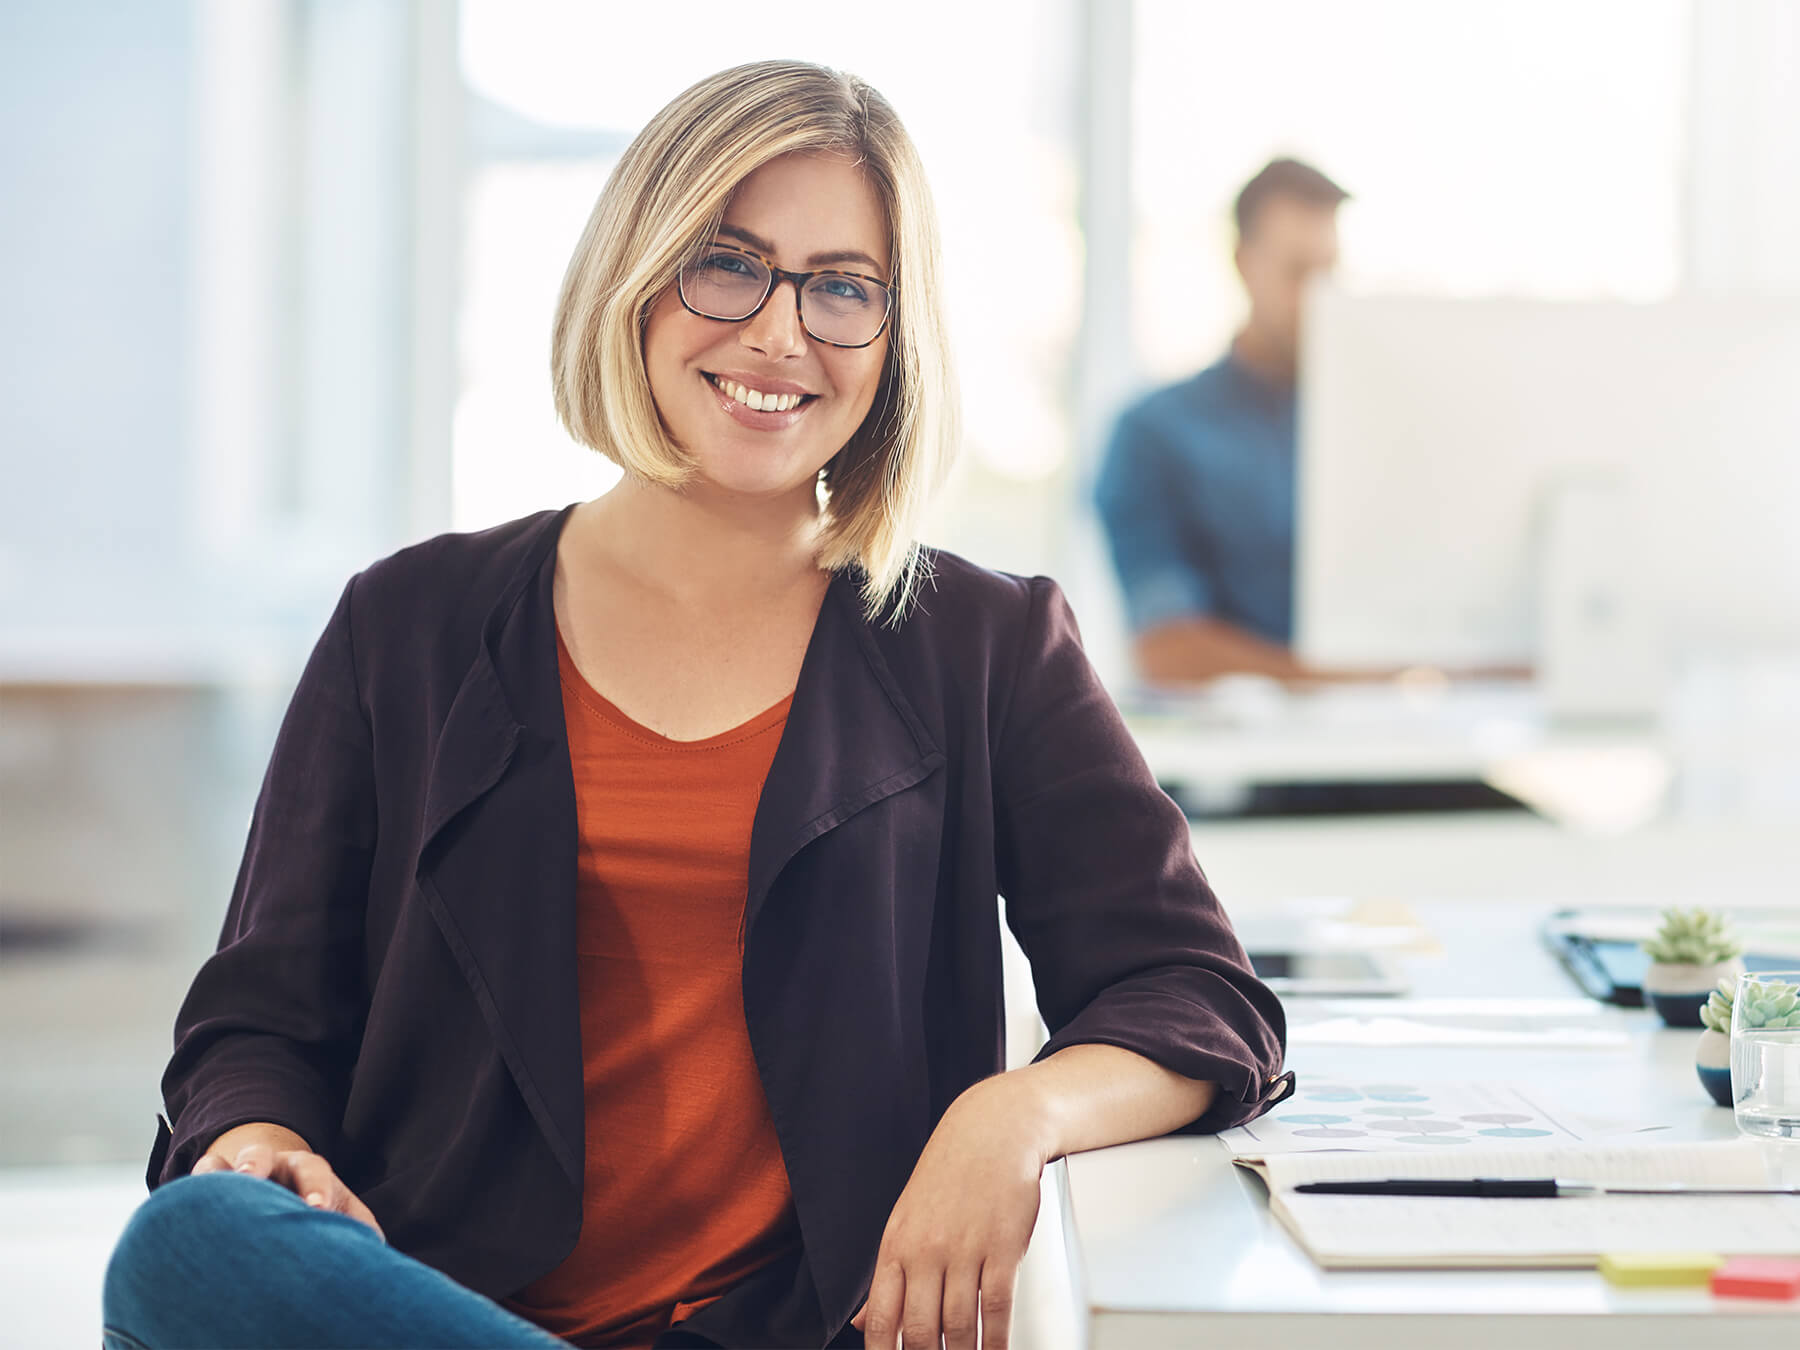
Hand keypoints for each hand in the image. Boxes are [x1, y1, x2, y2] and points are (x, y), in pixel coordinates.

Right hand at [192, 1133, 384, 1242]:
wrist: (283, 1196)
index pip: (314, 1170)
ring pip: (218, 1165)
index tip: (317, 1208)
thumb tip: (372, 1251)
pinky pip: (190, 1189)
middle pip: (262, 1155)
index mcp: (308, 1170)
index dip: (316, 1187)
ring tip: (207, 1191)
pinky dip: (187, 1196)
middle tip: (251, 1179)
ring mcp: (234, 1176)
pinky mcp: (207, 1194)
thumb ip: (356, 1228)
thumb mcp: (343, 1216)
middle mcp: (270, 1166)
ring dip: (213, 1175)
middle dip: (256, 1166)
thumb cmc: (318, 1211)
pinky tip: (181, 1215)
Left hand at [851, 1077, 1047, 1349]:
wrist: (993, 1131)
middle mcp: (927, 1250)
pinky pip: (997, 1308)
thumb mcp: (905, 1219)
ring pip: (960, 1326)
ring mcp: (966, 1250)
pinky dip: (996, 1340)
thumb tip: (861, 1324)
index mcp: (896, 1245)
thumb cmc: (949, 1176)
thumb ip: (887, 1275)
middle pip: (920, 1331)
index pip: (880, 1317)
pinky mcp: (1003, 1248)